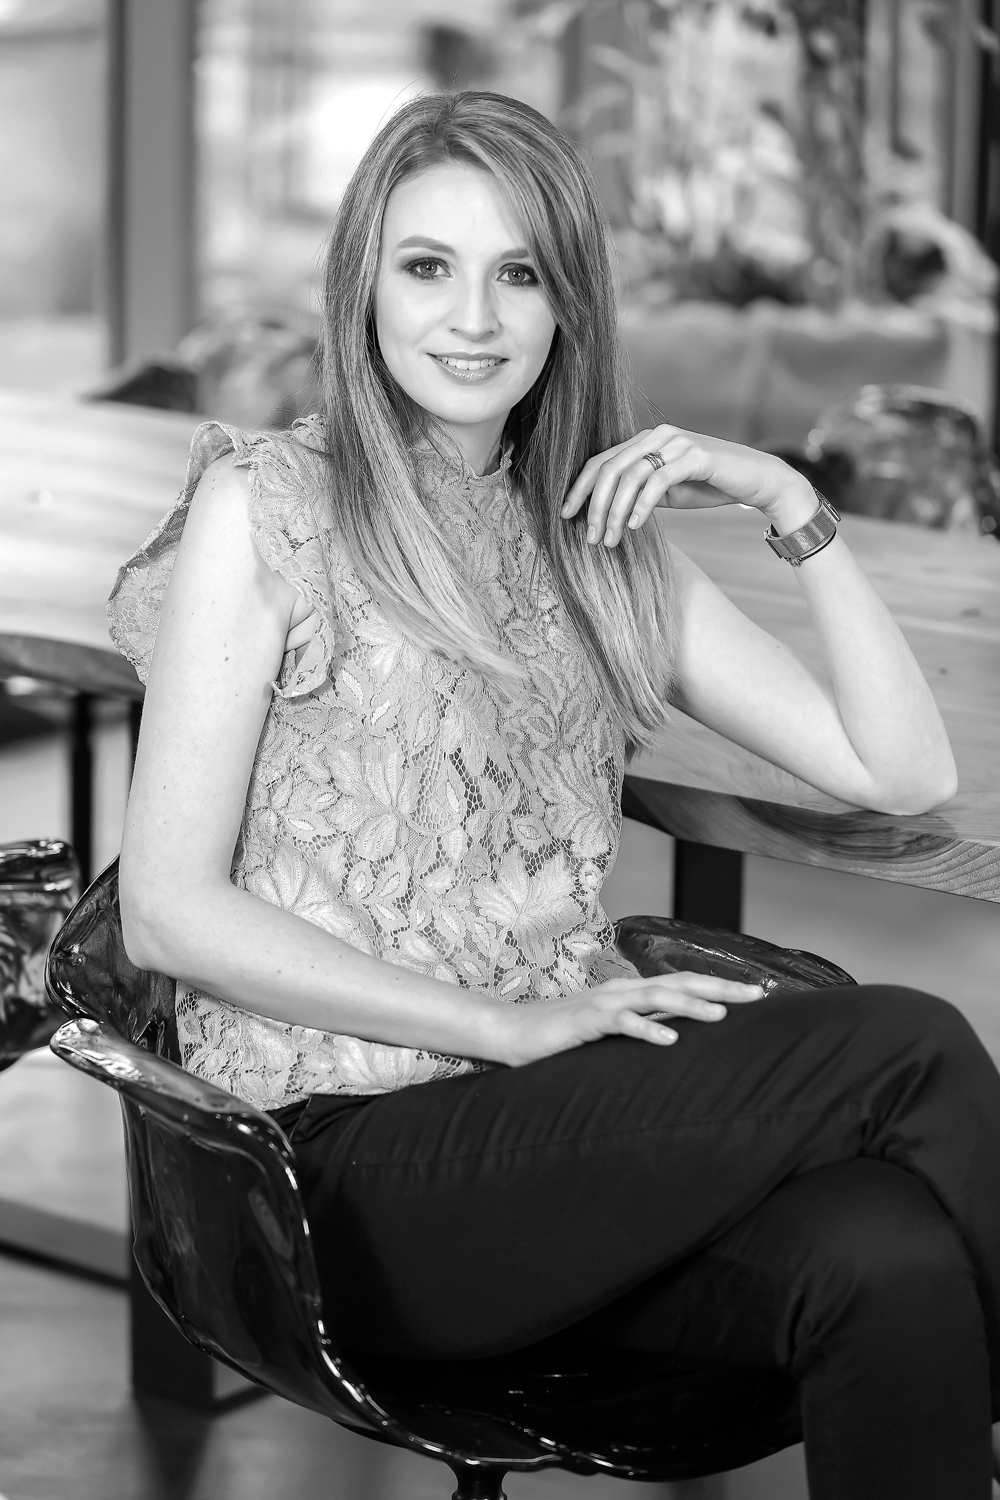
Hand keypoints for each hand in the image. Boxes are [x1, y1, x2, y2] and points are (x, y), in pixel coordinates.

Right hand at [493, 973, 762, 1067]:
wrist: (509, 1033)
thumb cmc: (560, 1036)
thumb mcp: (607, 1030)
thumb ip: (638, 1026)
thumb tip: (676, 1035)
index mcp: (630, 991)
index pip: (683, 983)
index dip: (721, 984)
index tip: (759, 992)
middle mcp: (622, 990)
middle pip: (680, 982)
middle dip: (721, 986)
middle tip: (759, 995)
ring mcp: (603, 1004)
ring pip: (655, 998)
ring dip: (691, 1004)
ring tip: (723, 1014)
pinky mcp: (585, 1023)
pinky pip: (620, 1024)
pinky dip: (646, 1030)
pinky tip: (669, 1041)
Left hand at [561, 424, 817, 546]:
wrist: (757, 481)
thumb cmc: (710, 486)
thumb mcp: (667, 492)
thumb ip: (639, 494)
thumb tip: (607, 513)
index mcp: (646, 441)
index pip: (602, 461)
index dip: (580, 488)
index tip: (566, 515)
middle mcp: (658, 435)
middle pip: (610, 469)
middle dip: (594, 506)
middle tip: (590, 538)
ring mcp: (677, 443)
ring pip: (631, 476)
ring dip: (616, 512)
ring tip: (611, 540)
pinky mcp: (696, 456)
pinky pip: (658, 481)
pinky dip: (642, 506)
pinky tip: (635, 527)